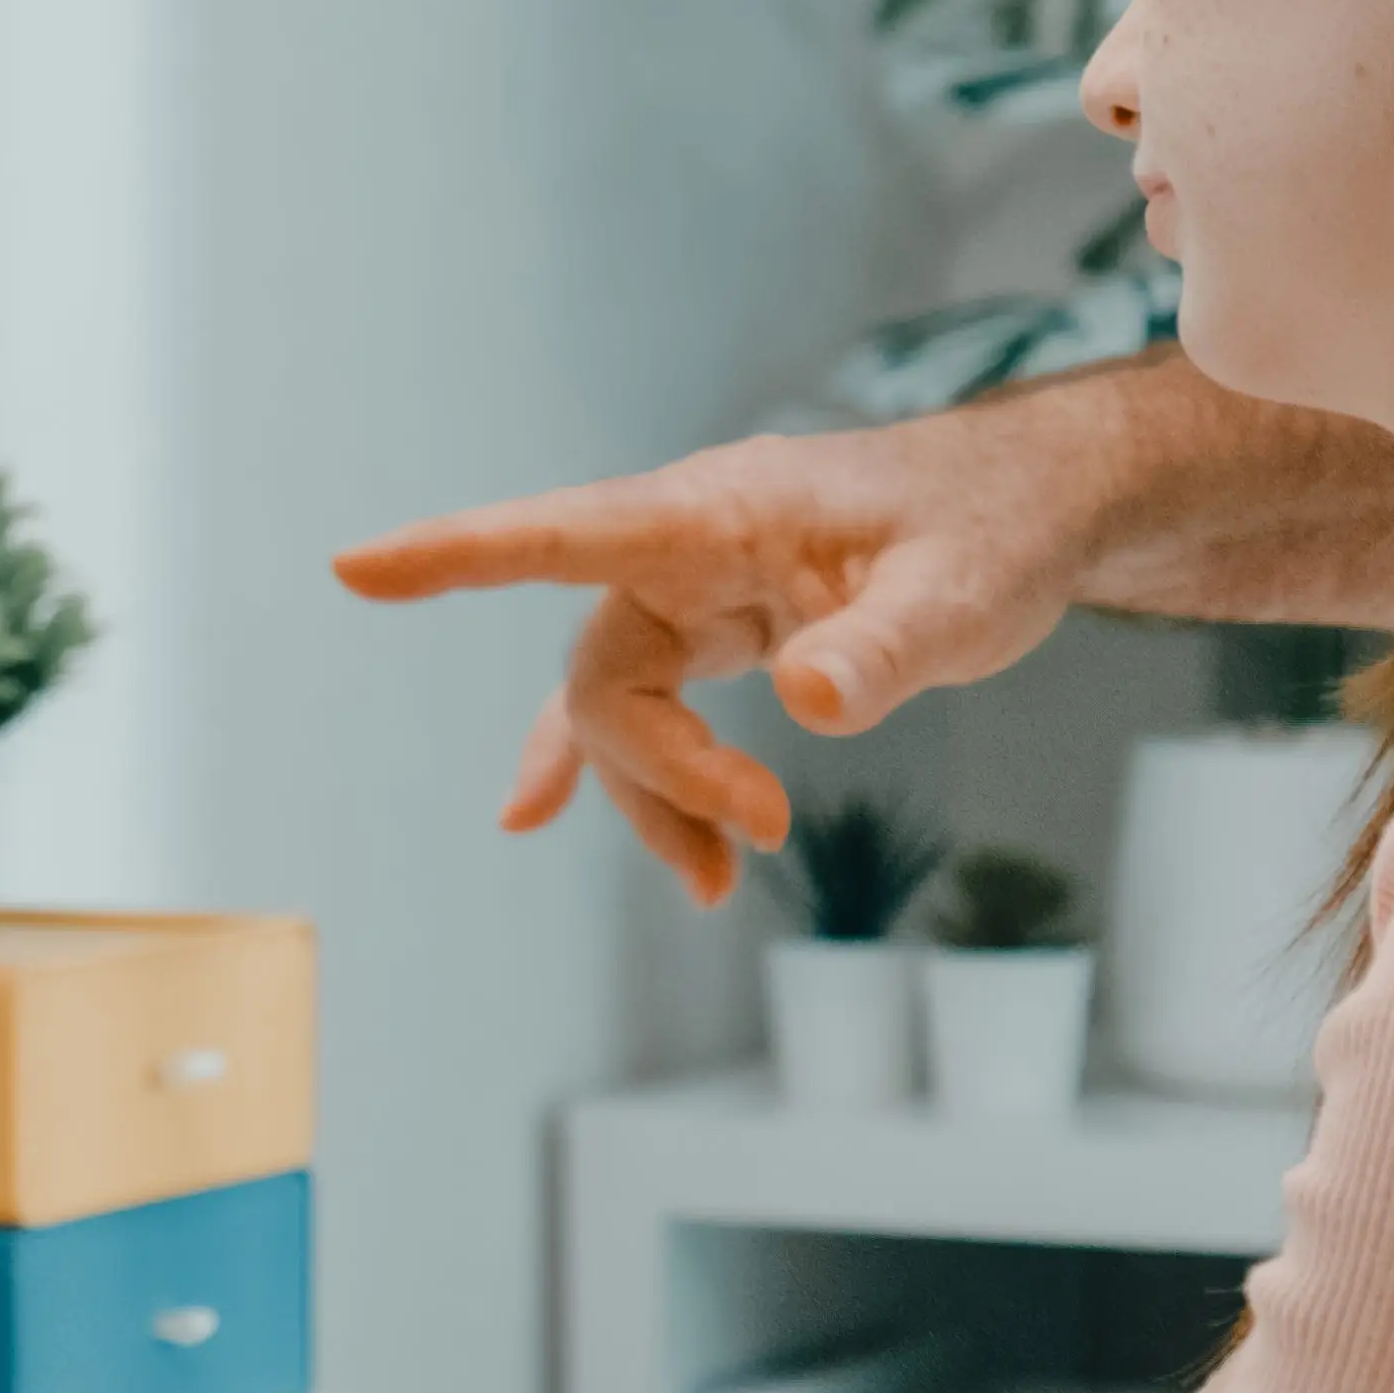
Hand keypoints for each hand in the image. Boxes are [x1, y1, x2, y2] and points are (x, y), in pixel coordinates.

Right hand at [336, 414, 1100, 900]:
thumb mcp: (962, 593)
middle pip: (606, 673)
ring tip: (720, 882)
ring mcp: (699, 584)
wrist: (1036, 511)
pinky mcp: (722, 623)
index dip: (460, 553)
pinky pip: (641, 702)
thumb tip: (814, 703)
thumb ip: (886, 647)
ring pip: (621, 704)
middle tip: (764, 836)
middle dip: (660, 772)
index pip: (567, 532)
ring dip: (654, 797)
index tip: (358, 568)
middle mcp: (689, 540)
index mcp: (722, 510)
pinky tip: (533, 812)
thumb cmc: (999, 528)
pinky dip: (615, 769)